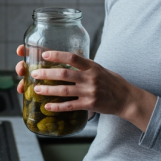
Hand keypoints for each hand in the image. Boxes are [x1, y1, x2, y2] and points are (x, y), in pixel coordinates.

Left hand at [13, 45, 157, 130]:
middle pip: (64, 74)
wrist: (126, 98)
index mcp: (92, 66)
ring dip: (48, 90)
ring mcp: (89, 92)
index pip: (73, 57)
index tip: (44, 54)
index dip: (57, 55)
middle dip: (47, 74)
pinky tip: (47, 106)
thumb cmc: (112, 82)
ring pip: (64, 91)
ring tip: (36, 89)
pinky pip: (70, 106)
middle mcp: (90, 78)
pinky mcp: (90, 105)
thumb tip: (69, 58)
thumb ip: (85, 65)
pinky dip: (57, 106)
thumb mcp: (100, 68)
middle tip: (34, 74)